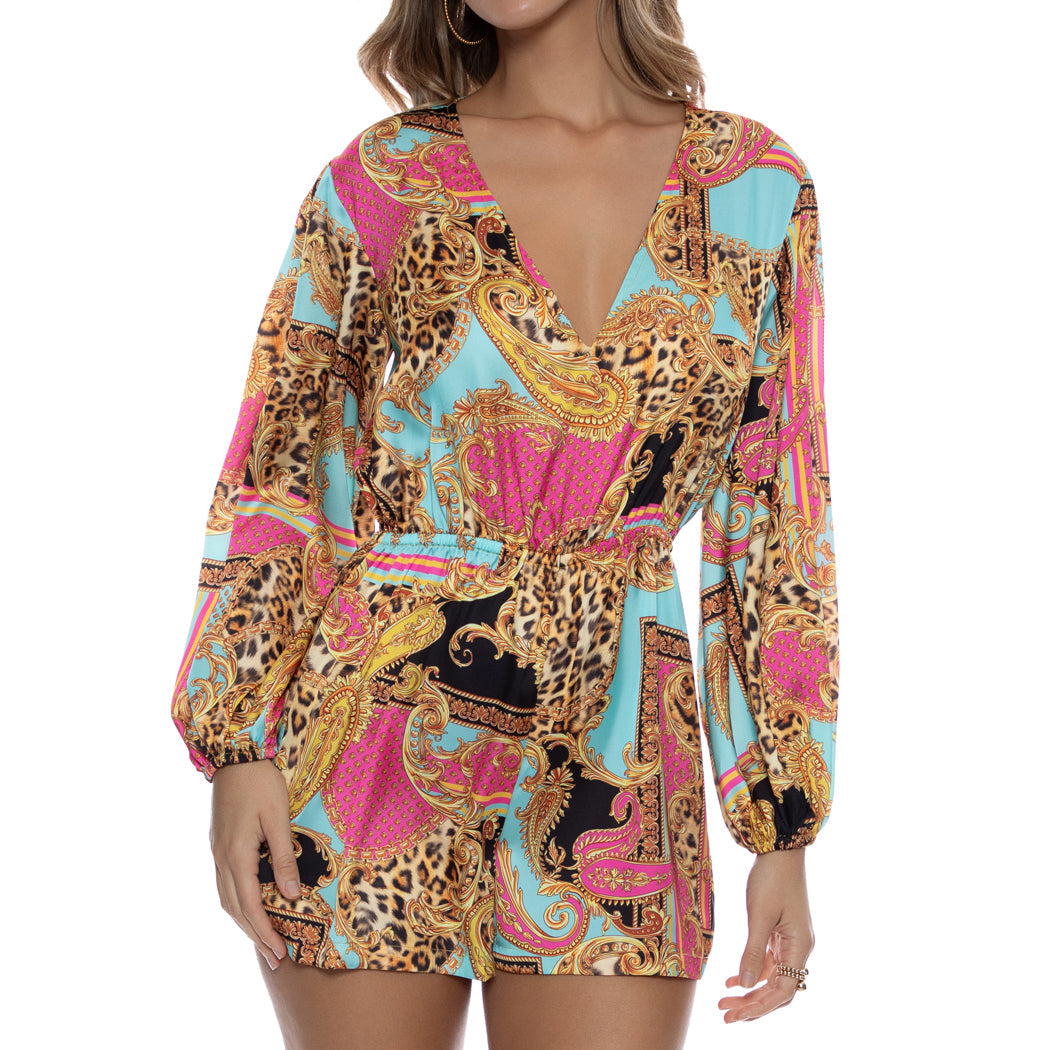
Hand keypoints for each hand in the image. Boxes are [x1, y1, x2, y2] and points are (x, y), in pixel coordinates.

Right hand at [210, 759, 301, 969]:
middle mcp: (221, 858)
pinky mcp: (218, 843)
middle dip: (254, 936)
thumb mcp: (279, 817)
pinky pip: (224, 883)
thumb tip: (291, 895)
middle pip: (235, 909)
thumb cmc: (261, 782)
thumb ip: (283, 856)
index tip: (281, 953)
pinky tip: (248, 906)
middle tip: (275, 959)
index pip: (250, 905)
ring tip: (263, 941)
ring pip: (226, 898)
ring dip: (243, 922)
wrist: (235, 754)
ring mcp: (216, 851)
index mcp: (236, 854)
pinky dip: (236, 902)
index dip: (265, 932)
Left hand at [718, 847, 813, 1022]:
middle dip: (752, 1005)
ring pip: (772, 978)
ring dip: (750, 991)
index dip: (759, 1007)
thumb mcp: (759, 915)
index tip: (734, 1014)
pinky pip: (769, 962)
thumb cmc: (771, 878)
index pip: (783, 991)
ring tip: (724, 1001)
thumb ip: (754, 951)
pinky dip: (752, 973)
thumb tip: (746, 984)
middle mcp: (800, 948)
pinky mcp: (781, 932)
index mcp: (800, 946)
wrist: (779, 849)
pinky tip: (732, 981)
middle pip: (779, 989)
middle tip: (724, 1014)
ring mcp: (791, 941)